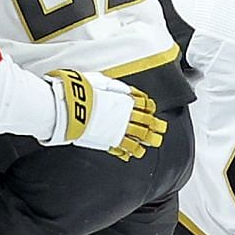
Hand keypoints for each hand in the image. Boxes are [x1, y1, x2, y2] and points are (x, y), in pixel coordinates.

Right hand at [47, 68, 165, 160]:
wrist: (74, 107)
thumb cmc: (84, 92)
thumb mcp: (101, 80)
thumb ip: (116, 86)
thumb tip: (126, 89)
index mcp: (126, 100)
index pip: (145, 105)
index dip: (150, 108)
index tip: (152, 111)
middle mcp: (126, 116)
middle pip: (147, 122)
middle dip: (156, 126)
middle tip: (160, 128)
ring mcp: (120, 129)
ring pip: (140, 137)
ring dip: (148, 140)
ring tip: (152, 143)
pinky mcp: (111, 141)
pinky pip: (125, 148)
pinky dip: (130, 151)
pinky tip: (133, 153)